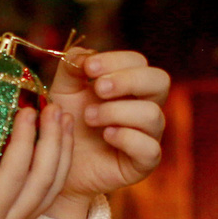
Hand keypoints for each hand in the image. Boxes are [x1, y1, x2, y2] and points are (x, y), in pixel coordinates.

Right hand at [0, 103, 75, 218]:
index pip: (15, 174)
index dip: (26, 140)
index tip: (28, 109)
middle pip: (45, 181)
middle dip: (55, 141)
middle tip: (56, 107)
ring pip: (53, 189)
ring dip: (62, 153)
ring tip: (66, 119)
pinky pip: (47, 194)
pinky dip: (57, 166)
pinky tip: (56, 142)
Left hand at [46, 48, 169, 199]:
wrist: (57, 162)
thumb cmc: (65, 122)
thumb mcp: (63, 90)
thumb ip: (72, 68)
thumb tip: (87, 56)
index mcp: (129, 84)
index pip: (138, 62)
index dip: (116, 61)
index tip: (89, 68)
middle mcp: (145, 105)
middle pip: (160, 80)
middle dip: (127, 81)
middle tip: (98, 89)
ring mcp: (148, 134)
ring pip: (153, 114)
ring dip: (117, 111)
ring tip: (90, 117)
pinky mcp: (144, 162)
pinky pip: (150, 148)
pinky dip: (126, 138)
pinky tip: (105, 135)